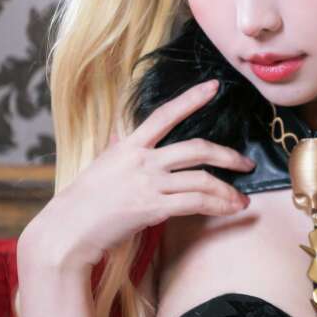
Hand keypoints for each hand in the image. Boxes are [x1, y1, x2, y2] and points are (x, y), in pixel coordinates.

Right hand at [21, 80, 255, 270]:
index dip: (191, 98)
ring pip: (201, 179)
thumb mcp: (102, 165)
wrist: (69, 228)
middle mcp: (142, 160)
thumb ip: (118, 147)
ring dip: (228, 190)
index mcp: (129, 145)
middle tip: (246, 163)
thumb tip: (122, 133)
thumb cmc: (84, 200)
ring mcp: (148, 183)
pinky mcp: (153, 208)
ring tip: (242, 199)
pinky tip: (230, 209)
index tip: (214, 87)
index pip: (165, 114)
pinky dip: (218, 206)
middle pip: (196, 148)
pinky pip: (195, 203)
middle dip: (228, 155)